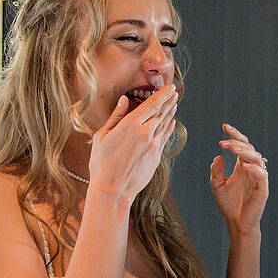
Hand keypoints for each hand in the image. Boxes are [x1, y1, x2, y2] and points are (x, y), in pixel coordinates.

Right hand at [87, 84, 178, 202]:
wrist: (113, 189)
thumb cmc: (102, 163)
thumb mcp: (102, 136)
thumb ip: (116, 116)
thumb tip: (125, 100)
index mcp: (130, 125)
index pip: (152, 104)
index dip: (163, 94)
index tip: (170, 87)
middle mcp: (145, 133)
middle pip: (161, 113)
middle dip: (168, 101)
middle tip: (174, 93)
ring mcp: (153, 145)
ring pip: (165, 125)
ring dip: (171, 113)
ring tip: (175, 104)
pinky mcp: (156, 156)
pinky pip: (165, 138)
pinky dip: (169, 128)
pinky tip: (171, 122)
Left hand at [209, 123, 268, 235]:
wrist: (237, 223)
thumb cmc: (228, 204)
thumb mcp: (217, 186)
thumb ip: (216, 171)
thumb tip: (218, 156)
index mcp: (241, 166)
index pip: (241, 145)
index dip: (235, 135)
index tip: (224, 127)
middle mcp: (251, 169)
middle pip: (249, 148)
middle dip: (236, 143)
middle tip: (223, 143)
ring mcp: (258, 178)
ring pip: (256, 158)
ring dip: (244, 152)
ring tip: (232, 149)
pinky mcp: (263, 189)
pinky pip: (262, 175)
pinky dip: (254, 169)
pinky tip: (244, 166)